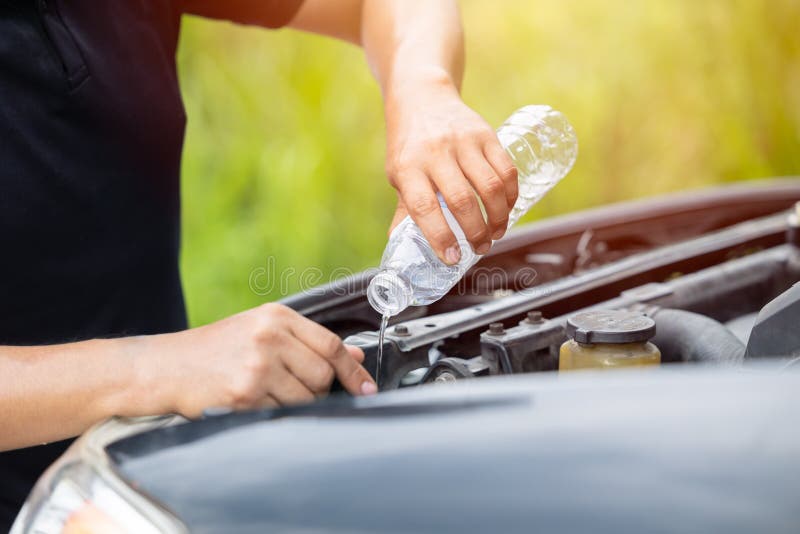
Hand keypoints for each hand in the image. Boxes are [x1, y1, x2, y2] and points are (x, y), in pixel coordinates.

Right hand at [138, 303, 375, 417]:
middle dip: (317, 388)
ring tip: (266, 392)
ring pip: (306, 398)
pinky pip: (281, 413)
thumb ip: (307, 341)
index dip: (353, 371)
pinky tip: (250, 401)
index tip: (367, 388)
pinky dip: (273, 413)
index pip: (331, 345)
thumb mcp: (259, 331)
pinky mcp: (246, 395)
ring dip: (296, 404)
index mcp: (276, 317)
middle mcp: (269, 338)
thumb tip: (353, 357)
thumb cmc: (213, 350)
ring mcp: (258, 367)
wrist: (164, 367)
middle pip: (322, 375)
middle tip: (292, 387)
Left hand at [384, 72, 517, 263]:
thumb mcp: (398, 173)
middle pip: (462, 200)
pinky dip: (511, 195)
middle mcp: (435, 153)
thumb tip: (399, 245)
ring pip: (490, 187)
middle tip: (480, 247)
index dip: (440, 236)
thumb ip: (406, 208)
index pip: (424, 208)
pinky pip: (506, 169)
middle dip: (476, 232)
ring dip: (498, 217)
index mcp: (408, 168)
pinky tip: (508, 208)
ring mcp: (463, 142)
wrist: (422, 96)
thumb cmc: (408, 144)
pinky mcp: (486, 134)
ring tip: (496, 232)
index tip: (452, 257)